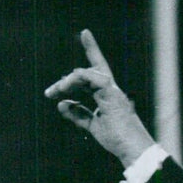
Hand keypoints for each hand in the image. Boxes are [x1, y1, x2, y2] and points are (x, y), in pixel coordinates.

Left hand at [45, 30, 154, 166]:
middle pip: (86, 72)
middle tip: (50, 93)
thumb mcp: (93, 126)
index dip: (93, 49)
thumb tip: (61, 104)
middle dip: (66, 80)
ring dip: (68, 81)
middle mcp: (110, 89)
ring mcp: (112, 90)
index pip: (97, 69)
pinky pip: (91, 77)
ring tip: (56, 91)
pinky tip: (65, 88)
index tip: (85, 33)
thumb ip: (78, 114)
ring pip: (86, 73)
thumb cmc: (117, 139)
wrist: (132, 149)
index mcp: (107, 95)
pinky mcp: (111, 94)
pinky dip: (77, 79)